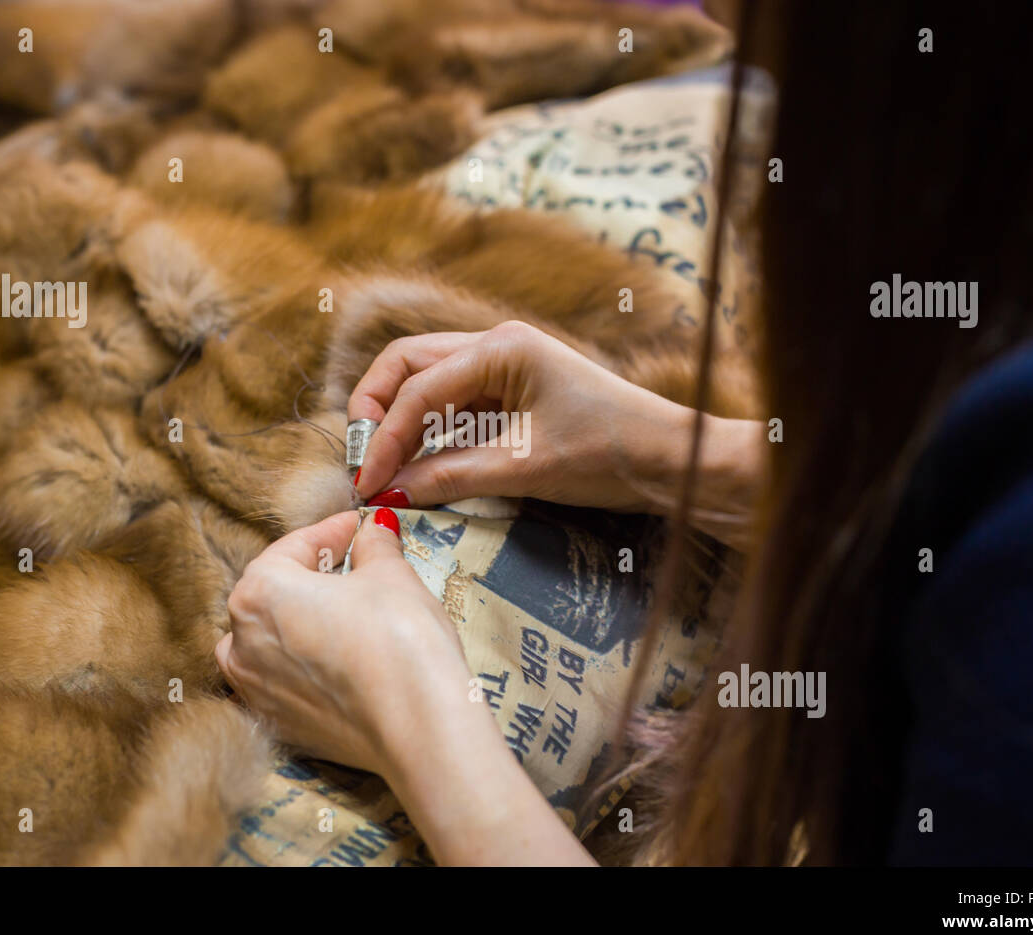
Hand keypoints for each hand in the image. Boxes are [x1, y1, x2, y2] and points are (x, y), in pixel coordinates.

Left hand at [217, 510, 473, 775]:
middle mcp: (242, 641)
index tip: (359, 526)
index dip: (332, 532)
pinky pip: (278, 684)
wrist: (418, 725)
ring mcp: (254, 690)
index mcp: (260, 591)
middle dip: (311, 576)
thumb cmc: (400, 640)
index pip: (294, 548)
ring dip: (295, 623)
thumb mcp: (391, 576)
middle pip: (272, 593)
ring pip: (265, 641)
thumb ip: (373, 547)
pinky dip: (299, 668)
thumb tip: (374, 530)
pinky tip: (334, 662)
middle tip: (353, 564)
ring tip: (338, 615)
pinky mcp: (277, 726)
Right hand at [349, 320, 762, 548]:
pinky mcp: (509, 391)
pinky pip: (452, 405)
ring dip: (400, 424)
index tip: (367, 484)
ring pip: (425, 384)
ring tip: (384, 472)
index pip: (417, 388)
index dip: (383, 438)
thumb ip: (450, 476)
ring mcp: (502, 365)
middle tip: (364, 465)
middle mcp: (496, 344)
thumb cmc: (608, 452)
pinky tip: (417, 465)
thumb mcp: (523, 468)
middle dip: (377, 413)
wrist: (668, 460)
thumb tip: (389, 493)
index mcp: (501, 346)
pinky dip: (428, 432)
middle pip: (407, 366)